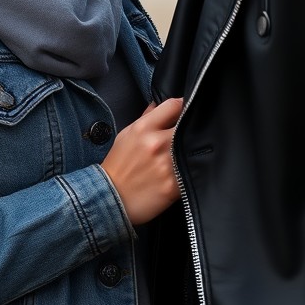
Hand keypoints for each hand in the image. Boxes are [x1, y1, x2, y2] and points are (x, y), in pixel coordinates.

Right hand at [101, 97, 183, 225]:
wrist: (110, 199)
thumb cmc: (117, 167)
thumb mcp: (126, 136)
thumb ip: (145, 119)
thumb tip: (158, 105)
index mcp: (143, 128)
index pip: (174, 105)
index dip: (182, 106)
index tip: (184, 112)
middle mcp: (156, 143)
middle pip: (187, 125)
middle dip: (188, 128)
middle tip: (187, 134)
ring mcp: (167, 164)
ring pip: (193, 148)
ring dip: (192, 149)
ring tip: (186, 154)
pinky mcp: (174, 185)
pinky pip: (192, 170)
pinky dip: (191, 169)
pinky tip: (185, 171)